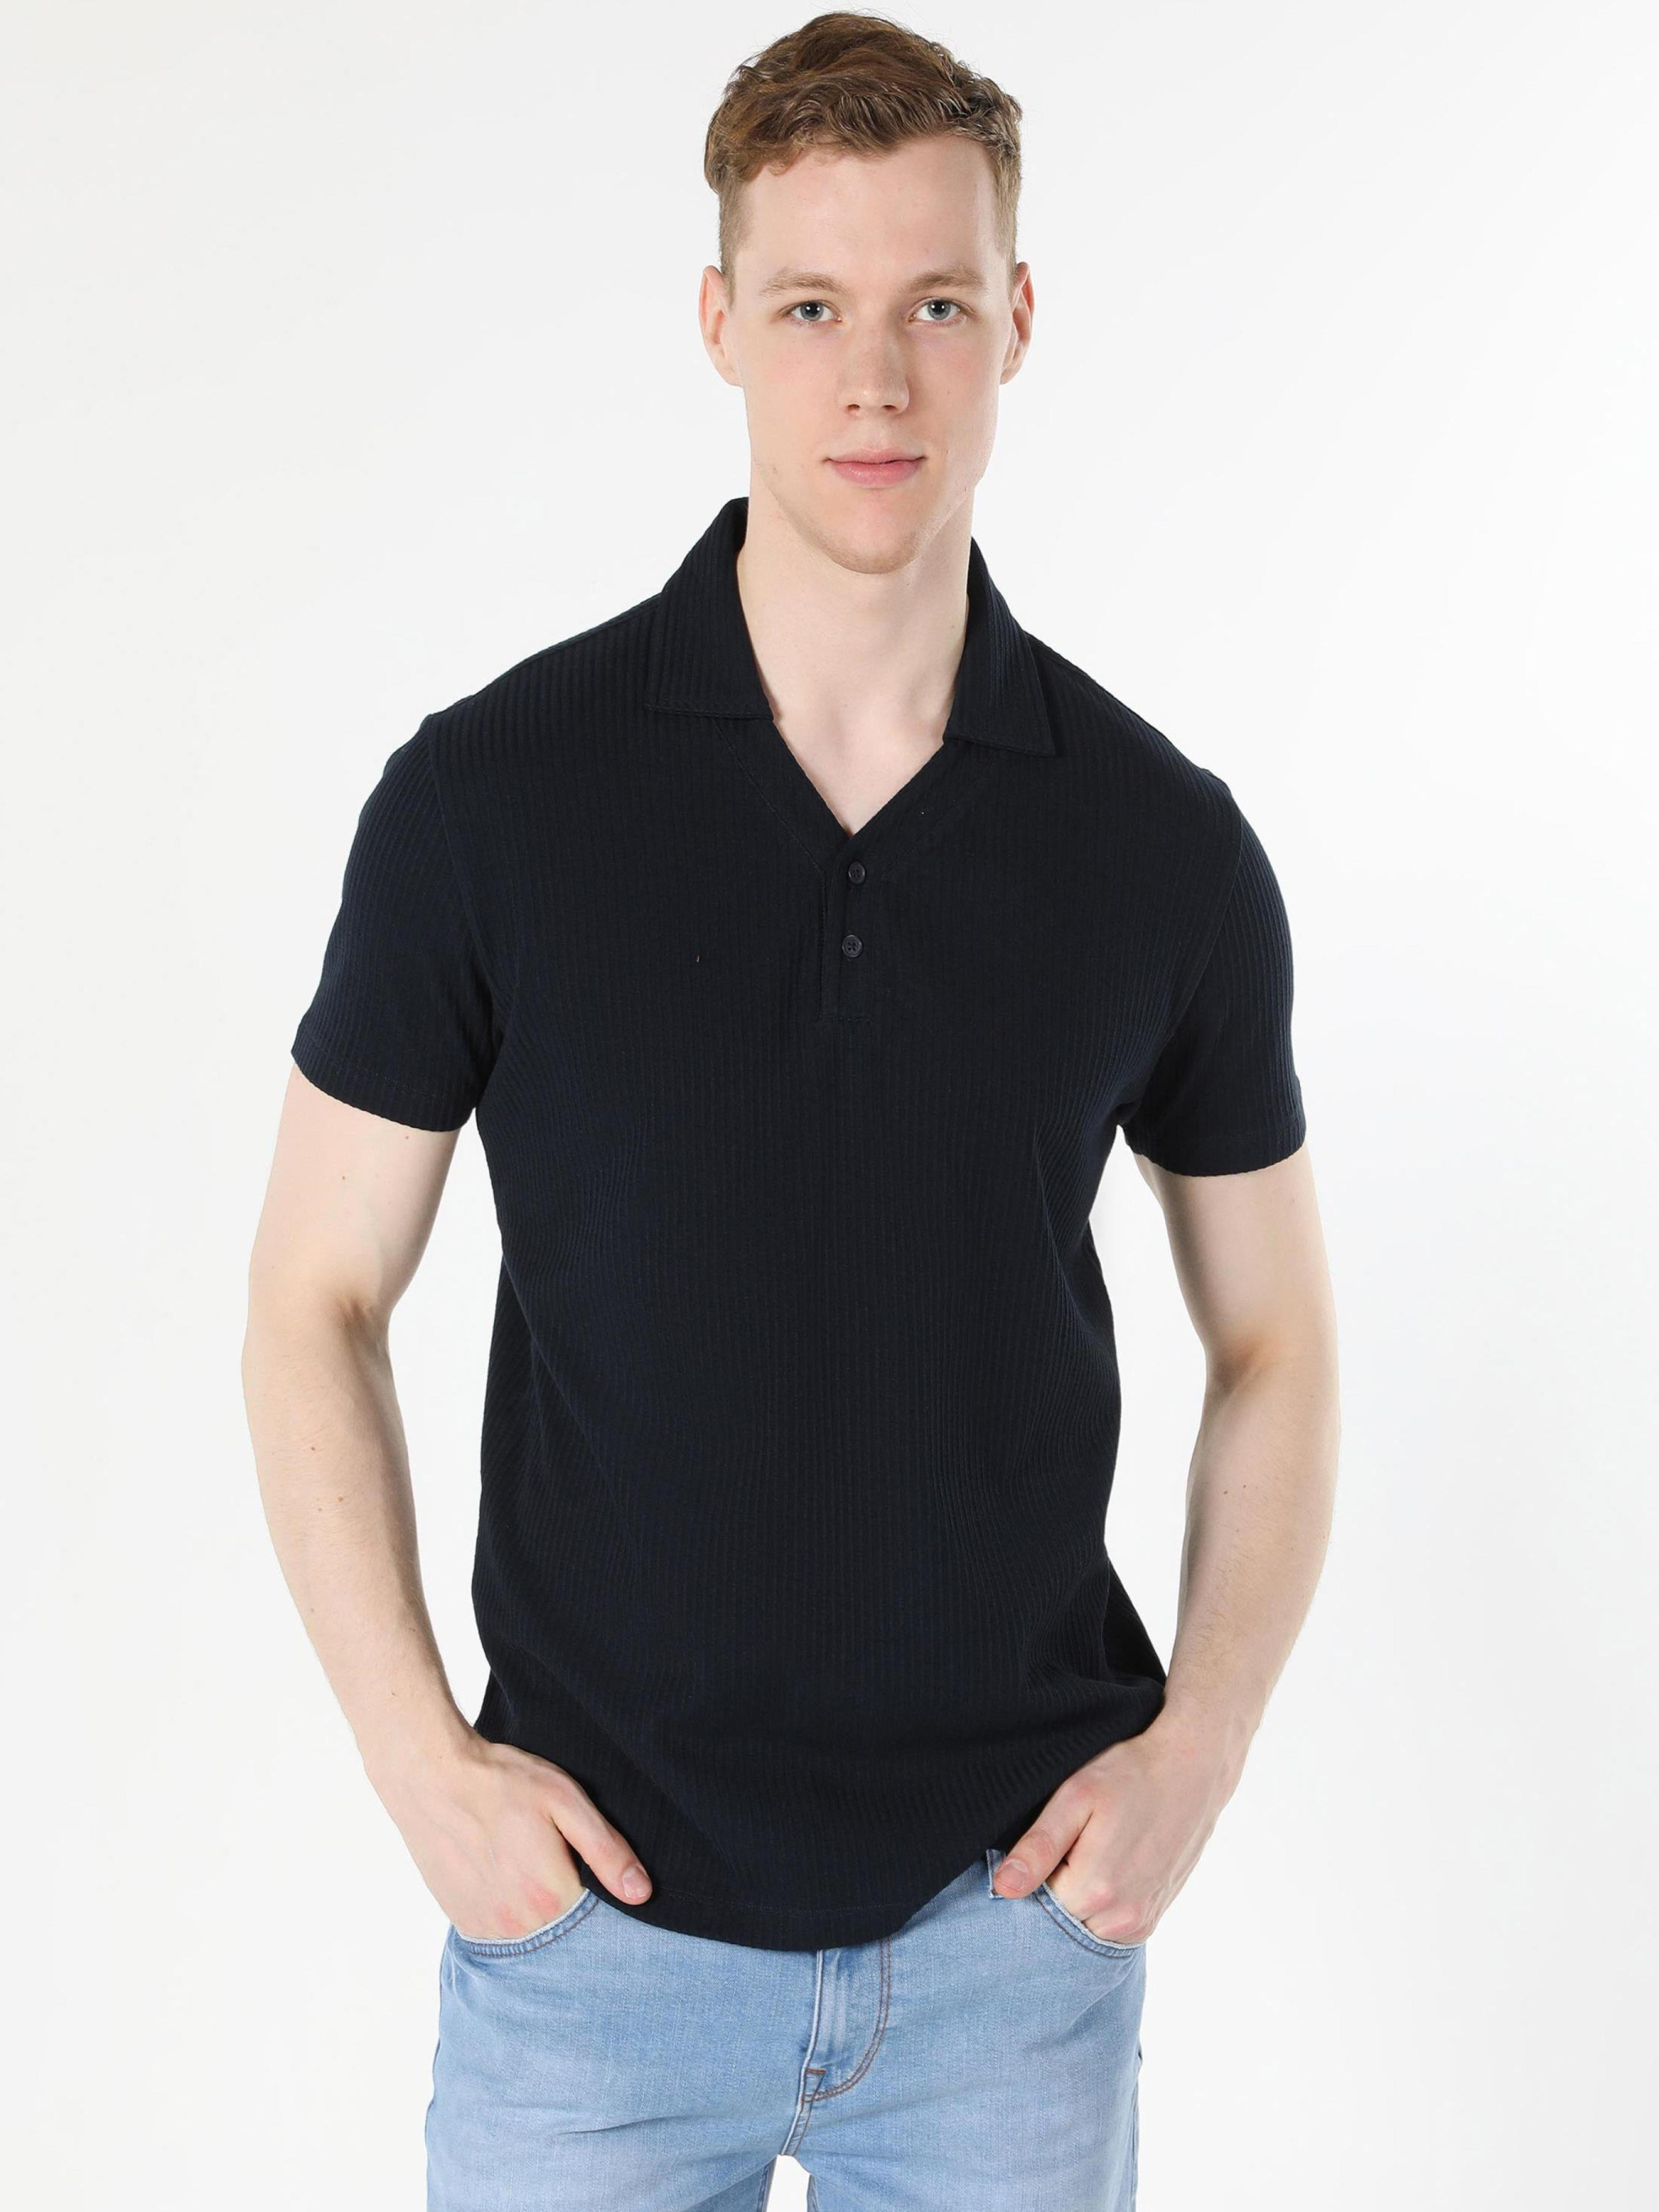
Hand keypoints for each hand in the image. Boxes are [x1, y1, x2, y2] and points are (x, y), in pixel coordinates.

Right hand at [370, 1729, 652, 1940]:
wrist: (432, 1778)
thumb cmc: (502, 1781)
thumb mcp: (564, 1800)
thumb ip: (606, 1850)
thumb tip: (641, 1892)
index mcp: (552, 1896)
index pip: (598, 1914)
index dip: (597, 1885)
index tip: (583, 1860)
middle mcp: (519, 1925)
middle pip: (565, 1926)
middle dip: (568, 1898)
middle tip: (550, 1853)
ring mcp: (488, 1929)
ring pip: (533, 1931)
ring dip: (537, 1907)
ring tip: (524, 1860)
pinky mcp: (464, 1923)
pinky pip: (502, 1931)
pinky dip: (510, 1910)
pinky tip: (503, 1873)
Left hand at [992, 1714, 1240, 1945]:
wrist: (1191, 1769)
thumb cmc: (1130, 1774)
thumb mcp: (1076, 1797)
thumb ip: (1039, 1847)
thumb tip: (1003, 1889)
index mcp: (1095, 1890)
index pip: (1033, 1903)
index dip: (1033, 1872)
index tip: (1052, 1841)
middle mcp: (1122, 1918)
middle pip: (1060, 1919)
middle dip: (1055, 1888)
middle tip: (1073, 1841)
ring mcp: (1141, 1922)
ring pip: (1084, 1925)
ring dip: (1079, 1896)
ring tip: (1094, 1848)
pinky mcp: (1152, 1918)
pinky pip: (1110, 1926)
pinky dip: (1102, 1903)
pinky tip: (1110, 1863)